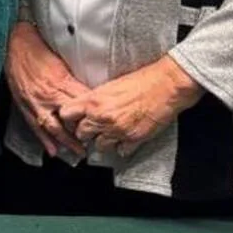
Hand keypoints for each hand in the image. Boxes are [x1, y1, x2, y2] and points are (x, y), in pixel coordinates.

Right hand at [5, 22, 89, 157]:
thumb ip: (72, 78)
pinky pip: (35, 126)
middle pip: (70, 119)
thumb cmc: (37, 48)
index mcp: (60, 82)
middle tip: (96, 143)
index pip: (82, 103)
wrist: (13, 44)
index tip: (104, 122)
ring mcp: (35, 102)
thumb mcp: (60, 61)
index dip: (93, 114)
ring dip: (66, 142)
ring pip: (53, 127)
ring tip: (78, 152)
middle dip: (84, 133)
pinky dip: (44, 140)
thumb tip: (88, 91)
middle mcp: (48, 95)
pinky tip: (52, 150)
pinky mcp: (23, 105)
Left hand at [57, 56, 203, 158]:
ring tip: (110, 135)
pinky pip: (120, 151)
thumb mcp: (110, 85)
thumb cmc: (141, 81)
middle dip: (85, 132)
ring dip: (103, 142)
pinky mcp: (133, 139)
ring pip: (99, 146)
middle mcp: (102, 117)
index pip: (66, 114)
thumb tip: (85, 107)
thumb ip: (95, 98)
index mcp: (93, 100)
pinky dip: (122, 147)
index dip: (69, 118)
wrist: (166, 86)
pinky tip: (125, 139)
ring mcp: (117, 130)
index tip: (73, 119)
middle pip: (80, 134)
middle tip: (92, 129)